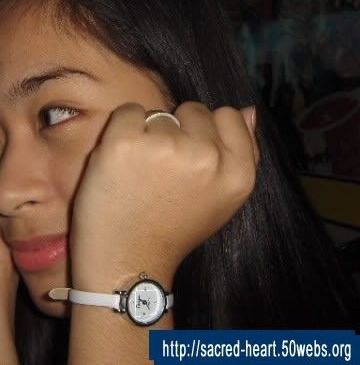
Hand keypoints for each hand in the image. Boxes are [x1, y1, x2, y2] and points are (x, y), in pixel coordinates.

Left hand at [69, 102, 258, 288]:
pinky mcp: (126, 143)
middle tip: (163, 171)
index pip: (229, 116)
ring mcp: (166, 147)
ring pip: (159, 114)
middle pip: (194, 111)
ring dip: (148, 135)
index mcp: (238, 174)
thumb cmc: (172, 229)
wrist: (127, 259)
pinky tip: (121, 161)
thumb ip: (241, 154)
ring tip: (141, 172)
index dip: (205, 132)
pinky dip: (122, 130)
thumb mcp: (222, 199)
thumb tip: (249, 111)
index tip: (190, 158)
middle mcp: (206, 157)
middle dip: (178, 131)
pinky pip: (128, 112)